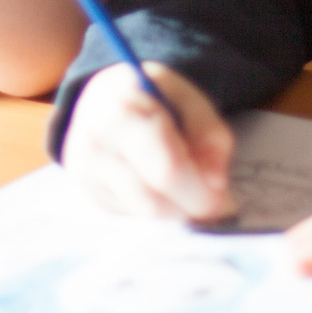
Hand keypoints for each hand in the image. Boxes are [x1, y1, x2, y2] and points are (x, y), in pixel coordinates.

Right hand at [62, 63, 236, 222]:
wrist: (103, 97)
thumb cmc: (153, 96)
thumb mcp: (189, 98)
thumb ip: (210, 135)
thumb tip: (216, 186)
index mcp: (121, 110)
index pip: (165, 169)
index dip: (199, 192)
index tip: (225, 201)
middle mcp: (94, 145)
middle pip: (154, 202)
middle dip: (190, 206)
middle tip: (216, 200)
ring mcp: (86, 174)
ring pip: (145, 214)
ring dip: (176, 209)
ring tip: (188, 185)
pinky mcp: (90, 195)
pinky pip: (135, 216)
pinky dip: (157, 207)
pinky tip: (159, 183)